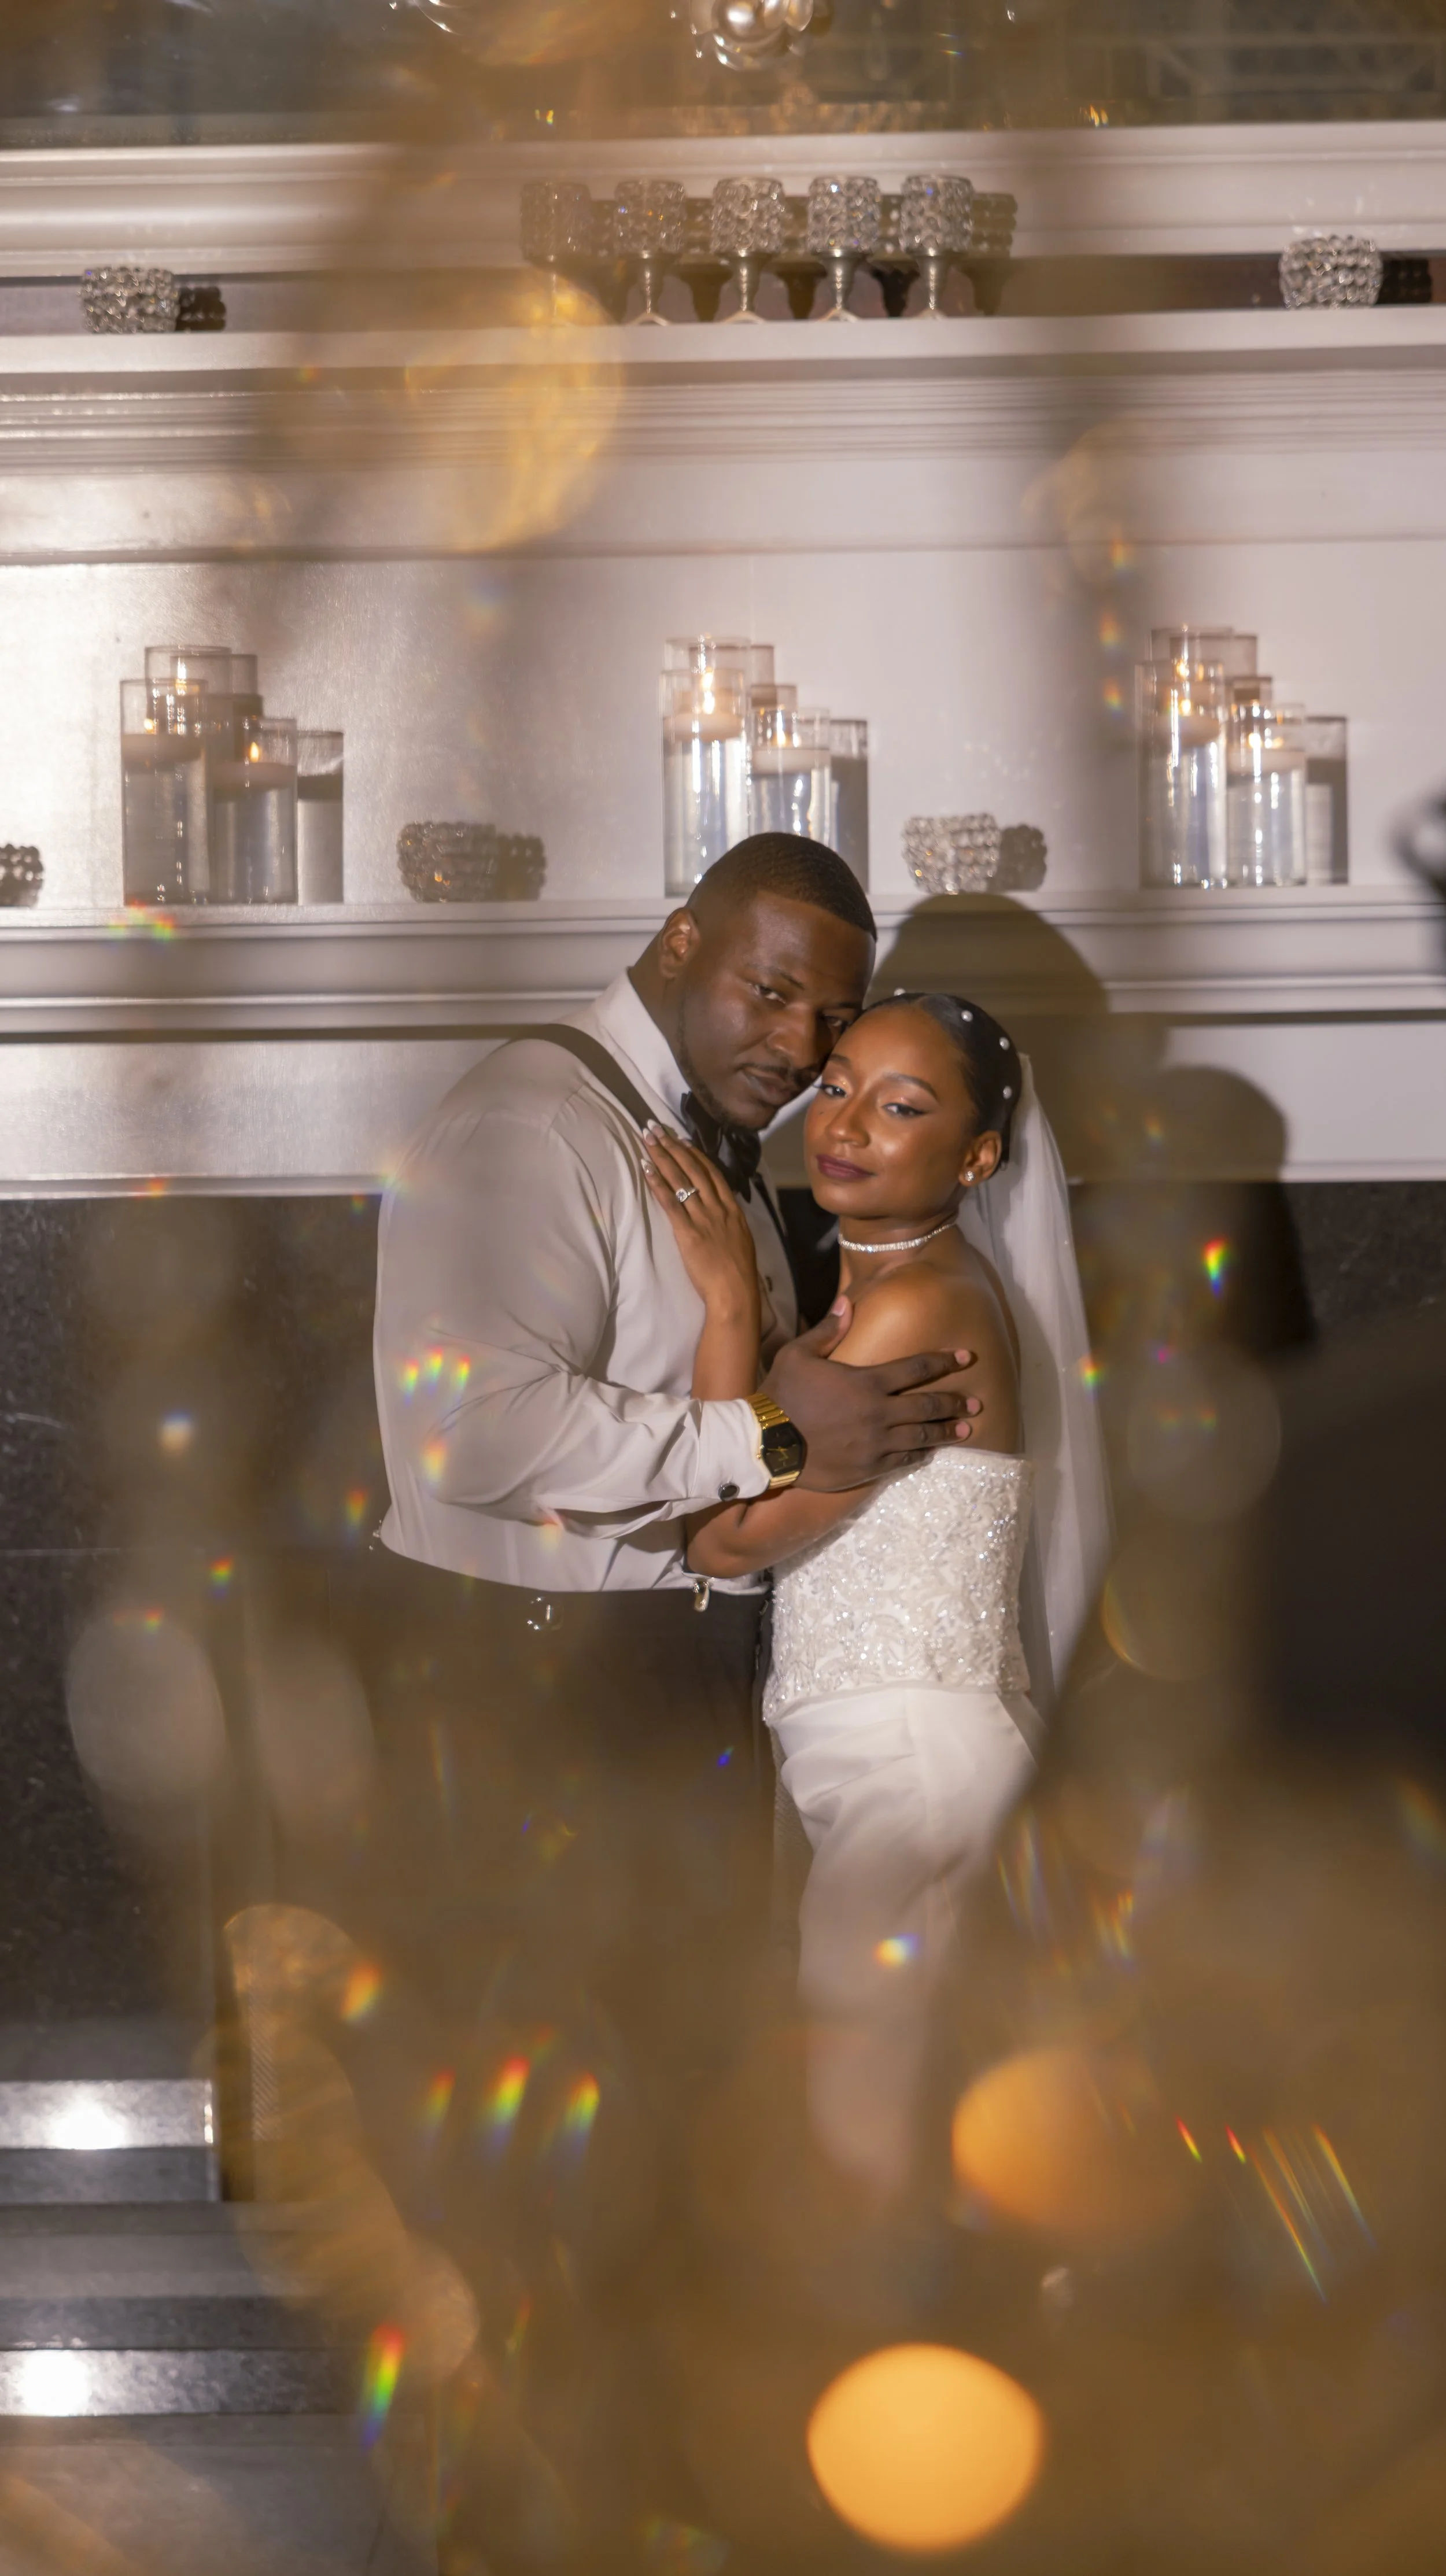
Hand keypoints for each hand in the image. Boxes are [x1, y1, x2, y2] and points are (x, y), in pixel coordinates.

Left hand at [641, 1125, 760, 1327]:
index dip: (696, 1155)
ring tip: (648, 1139)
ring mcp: (703, 1218)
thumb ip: (730, 1222)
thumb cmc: (738, 1273)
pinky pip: (670, 1202)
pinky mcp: (687, 1232)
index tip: (684, 1140)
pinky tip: (647, 1168)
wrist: (735, 1292)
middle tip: (657, 1128)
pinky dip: (658, 1184)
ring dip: (662, 1157)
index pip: (713, 1174)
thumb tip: (722, 1210)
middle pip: (694, 1170)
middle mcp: (718, 1208)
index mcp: (733, 1210)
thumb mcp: (741, 1240)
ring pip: (681, 1180)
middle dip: (674, 1147)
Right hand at [762, 1300, 981, 1490]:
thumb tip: (848, 1302)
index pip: (917, 1368)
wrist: (765, 1444)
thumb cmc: (781, 1394)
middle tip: (976, 1404)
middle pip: (928, 1405)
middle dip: (955, 1402)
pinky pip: (902, 1461)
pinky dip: (920, 1455)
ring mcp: (875, 1444)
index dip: (945, 1361)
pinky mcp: (867, 1468)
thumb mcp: (798, 1354)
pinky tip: (930, 1453)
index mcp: (867, 1382)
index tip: (967, 1358)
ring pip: (921, 1436)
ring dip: (945, 1432)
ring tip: (965, 1430)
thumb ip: (828, 1330)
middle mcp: (878, 1413)